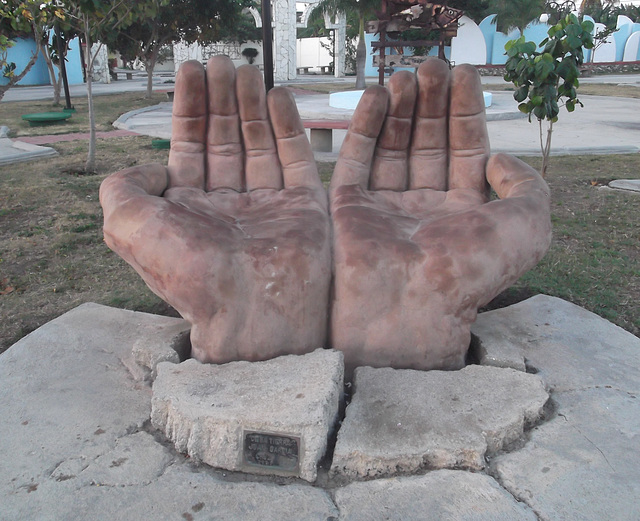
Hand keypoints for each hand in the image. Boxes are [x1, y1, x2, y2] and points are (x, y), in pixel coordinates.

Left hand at [100, 56, 330, 363]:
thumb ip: (120, 189)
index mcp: (189, 211)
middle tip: (222, 61)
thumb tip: (144, 168)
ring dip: (251, 106)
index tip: (191, 71)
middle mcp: (227, 206)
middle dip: (221, 100)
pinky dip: (288, 128)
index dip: (189, 108)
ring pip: (258, 144)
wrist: (252, 312)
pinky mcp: (303, 208)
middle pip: (225, 140)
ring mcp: (267, 206)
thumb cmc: (191, 274)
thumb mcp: (128, 228)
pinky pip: (295, 160)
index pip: (188, 148)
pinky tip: (277, 98)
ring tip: (247, 70)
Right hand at [329, 58, 551, 372]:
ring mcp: (385, 208)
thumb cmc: (471, 270)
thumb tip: (497, 157)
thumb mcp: (530, 225)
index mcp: (464, 214)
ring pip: (393, 146)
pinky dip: (365, 127)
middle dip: (431, 104)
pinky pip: (357, 160)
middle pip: (428, 143)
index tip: (464, 74)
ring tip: (405, 74)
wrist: (411, 306)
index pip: (465, 151)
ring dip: (400, 109)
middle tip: (431, 66)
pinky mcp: (349, 209)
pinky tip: (377, 95)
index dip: (465, 112)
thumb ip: (528, 185)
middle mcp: (425, 209)